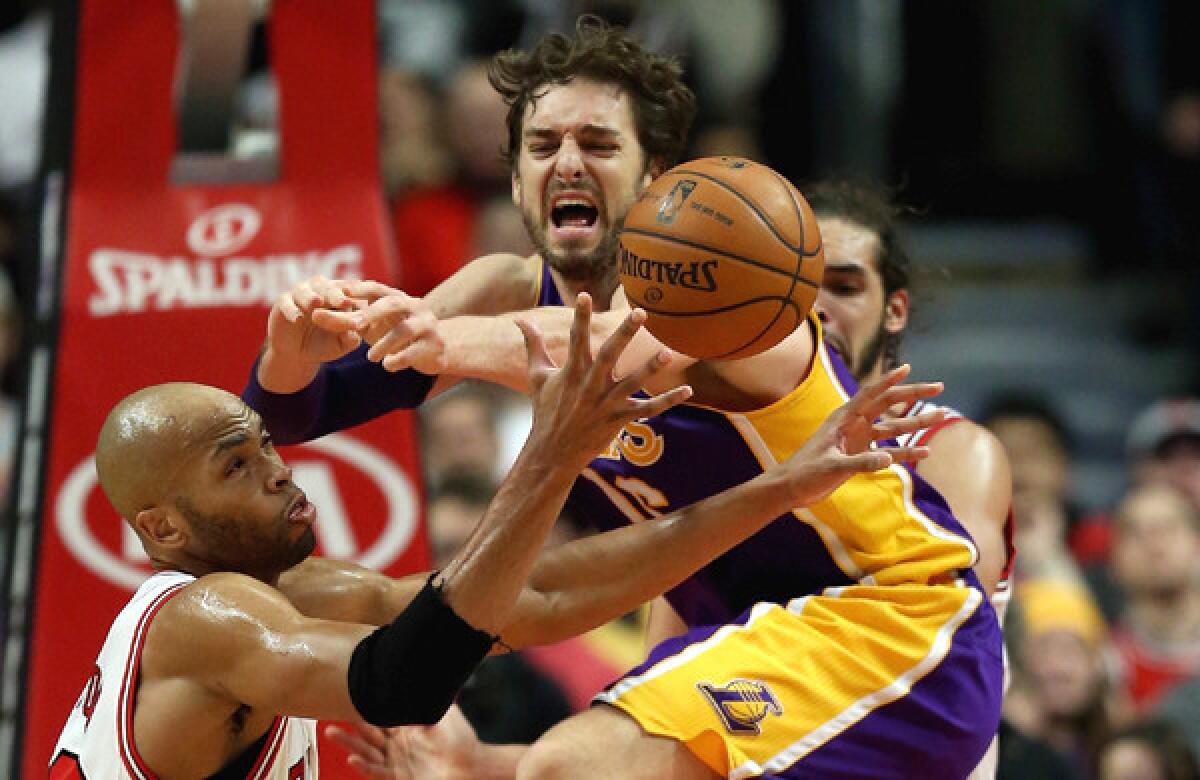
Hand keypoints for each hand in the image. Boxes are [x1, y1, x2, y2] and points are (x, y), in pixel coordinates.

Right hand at [265, 276, 365, 366]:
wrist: (297, 354)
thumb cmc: (324, 345)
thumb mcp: (340, 345)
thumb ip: (350, 338)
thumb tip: (354, 333)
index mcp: (337, 296)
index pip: (347, 291)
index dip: (354, 296)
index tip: (361, 304)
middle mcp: (319, 290)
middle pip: (327, 287)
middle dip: (335, 294)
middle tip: (343, 302)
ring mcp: (299, 294)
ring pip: (304, 290)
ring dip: (311, 296)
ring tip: (317, 303)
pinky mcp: (282, 302)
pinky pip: (285, 302)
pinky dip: (291, 309)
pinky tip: (296, 318)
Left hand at [313, 280, 444, 374]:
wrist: (437, 350)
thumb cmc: (397, 334)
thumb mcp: (374, 326)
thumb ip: (349, 320)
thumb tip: (315, 315)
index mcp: (397, 298)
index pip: (375, 288)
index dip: (357, 290)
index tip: (336, 294)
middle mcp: (414, 306)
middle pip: (391, 304)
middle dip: (371, 313)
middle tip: (352, 325)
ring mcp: (426, 325)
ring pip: (404, 330)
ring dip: (384, 343)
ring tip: (370, 357)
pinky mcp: (433, 345)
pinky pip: (413, 352)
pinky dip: (398, 360)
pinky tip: (388, 366)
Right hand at [325, 706, 480, 778]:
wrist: (471, 765)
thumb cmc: (461, 740)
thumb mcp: (444, 712)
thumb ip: (430, 696)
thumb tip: (428, 669)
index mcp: (403, 728)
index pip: (378, 716)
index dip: (364, 707)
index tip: (348, 693)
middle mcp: (395, 745)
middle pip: (366, 734)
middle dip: (349, 724)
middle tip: (330, 712)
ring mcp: (394, 762)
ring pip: (365, 752)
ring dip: (349, 744)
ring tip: (331, 732)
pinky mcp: (397, 777)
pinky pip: (377, 772)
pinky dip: (364, 767)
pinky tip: (353, 760)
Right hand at [519, 293, 691, 472]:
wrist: (551, 452)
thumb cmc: (545, 410)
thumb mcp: (537, 376)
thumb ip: (533, 345)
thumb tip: (520, 319)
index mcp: (571, 371)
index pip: (575, 338)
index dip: (579, 317)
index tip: (585, 295)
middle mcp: (590, 385)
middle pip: (610, 355)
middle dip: (624, 333)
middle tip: (640, 312)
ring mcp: (605, 404)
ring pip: (632, 383)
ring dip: (649, 368)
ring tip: (667, 352)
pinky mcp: (619, 420)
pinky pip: (648, 410)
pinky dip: (668, 401)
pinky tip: (688, 390)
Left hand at [781, 364, 944, 506]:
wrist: (791, 488)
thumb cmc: (805, 472)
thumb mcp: (832, 466)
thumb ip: (860, 462)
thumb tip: (888, 460)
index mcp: (843, 419)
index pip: (871, 394)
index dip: (890, 380)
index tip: (908, 367)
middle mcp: (854, 425)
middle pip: (889, 405)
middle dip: (913, 395)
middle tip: (939, 387)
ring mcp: (858, 441)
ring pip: (893, 428)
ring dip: (915, 423)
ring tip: (940, 416)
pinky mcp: (860, 457)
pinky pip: (888, 452)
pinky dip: (906, 452)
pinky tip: (925, 452)